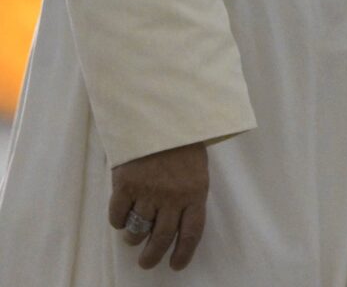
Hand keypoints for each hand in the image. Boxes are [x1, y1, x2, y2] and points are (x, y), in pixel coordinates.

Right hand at [108, 141, 208, 271]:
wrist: (162, 113)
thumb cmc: (183, 140)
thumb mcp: (196, 167)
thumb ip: (189, 194)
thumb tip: (179, 225)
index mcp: (196, 191)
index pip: (191, 232)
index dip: (183, 253)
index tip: (175, 265)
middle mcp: (173, 197)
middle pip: (162, 239)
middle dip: (152, 256)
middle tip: (146, 261)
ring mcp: (148, 192)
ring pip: (137, 231)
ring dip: (134, 237)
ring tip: (134, 234)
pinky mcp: (125, 186)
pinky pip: (118, 217)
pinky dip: (118, 221)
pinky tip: (122, 214)